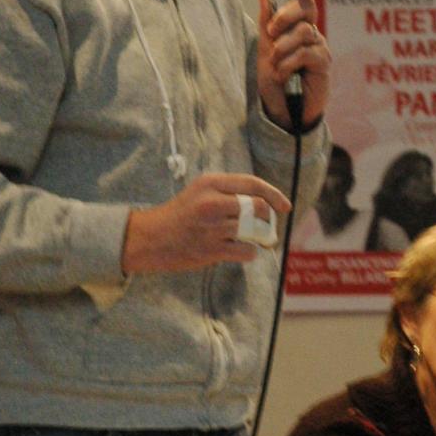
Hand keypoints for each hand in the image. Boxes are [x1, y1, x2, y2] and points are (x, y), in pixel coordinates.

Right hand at [122, 173, 289, 273]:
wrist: (150, 238)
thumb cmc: (179, 215)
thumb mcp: (200, 191)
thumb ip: (229, 192)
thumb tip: (265, 202)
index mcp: (210, 183)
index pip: (253, 184)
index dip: (275, 194)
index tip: (285, 206)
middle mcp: (212, 202)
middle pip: (259, 208)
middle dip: (268, 219)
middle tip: (266, 227)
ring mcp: (212, 227)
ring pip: (255, 231)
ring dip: (260, 237)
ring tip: (252, 239)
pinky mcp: (211, 249)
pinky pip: (247, 251)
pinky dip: (249, 252)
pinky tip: (240, 250)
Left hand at [257, 0, 330, 127]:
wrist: (282, 112)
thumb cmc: (275, 80)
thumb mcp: (264, 48)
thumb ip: (266, 21)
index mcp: (297, 25)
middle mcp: (311, 32)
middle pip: (306, 7)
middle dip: (285, 14)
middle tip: (271, 32)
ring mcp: (319, 47)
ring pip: (303, 31)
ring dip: (282, 47)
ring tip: (275, 64)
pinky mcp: (324, 64)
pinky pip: (306, 53)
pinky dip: (289, 63)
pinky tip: (284, 75)